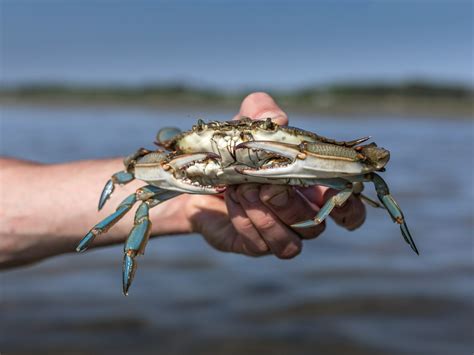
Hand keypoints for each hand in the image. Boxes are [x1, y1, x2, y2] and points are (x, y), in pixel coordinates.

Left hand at [183, 92, 365, 257]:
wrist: (195, 174)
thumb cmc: (233, 149)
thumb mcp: (245, 123)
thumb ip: (262, 110)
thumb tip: (279, 119)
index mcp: (311, 189)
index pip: (348, 212)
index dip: (351, 210)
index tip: (338, 196)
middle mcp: (299, 216)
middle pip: (314, 226)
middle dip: (289, 204)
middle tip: (264, 184)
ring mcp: (276, 234)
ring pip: (289, 245)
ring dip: (266, 216)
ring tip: (240, 189)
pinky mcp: (251, 244)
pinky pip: (258, 244)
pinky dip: (244, 221)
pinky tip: (230, 198)